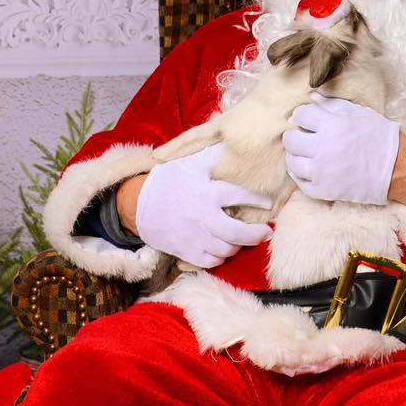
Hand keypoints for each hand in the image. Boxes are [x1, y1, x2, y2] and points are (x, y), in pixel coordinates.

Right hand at [134, 143, 272, 268]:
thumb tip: (231, 143)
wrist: (137, 204)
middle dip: (257, 234)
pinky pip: (212, 261)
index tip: (267, 203)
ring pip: (227, 249)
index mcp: (207, 192)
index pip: (242, 197)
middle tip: (266, 232)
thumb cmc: (167, 181)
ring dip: (238, 246)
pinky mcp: (186, 251)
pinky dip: (221, 257)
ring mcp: (195, 236)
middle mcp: (203, 216)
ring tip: (243, 239)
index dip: (259, 200)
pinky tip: (223, 249)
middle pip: (239, 233)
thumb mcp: (189, 164)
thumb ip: (212, 157)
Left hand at [283, 93, 400, 205]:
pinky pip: (300, 183)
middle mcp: (323, 148)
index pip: (300, 115)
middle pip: (290, 139)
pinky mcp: (324, 190)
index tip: (306, 120)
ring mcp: (322, 171)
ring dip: (296, 156)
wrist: (396, 168)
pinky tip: (307, 170)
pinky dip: (301, 176)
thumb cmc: (378, 136)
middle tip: (302, 137)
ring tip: (304, 154)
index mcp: (332, 125)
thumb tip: (311, 97)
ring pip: (292, 162)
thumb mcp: (357, 113)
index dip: (302, 116)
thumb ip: (331, 104)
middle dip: (295, 136)